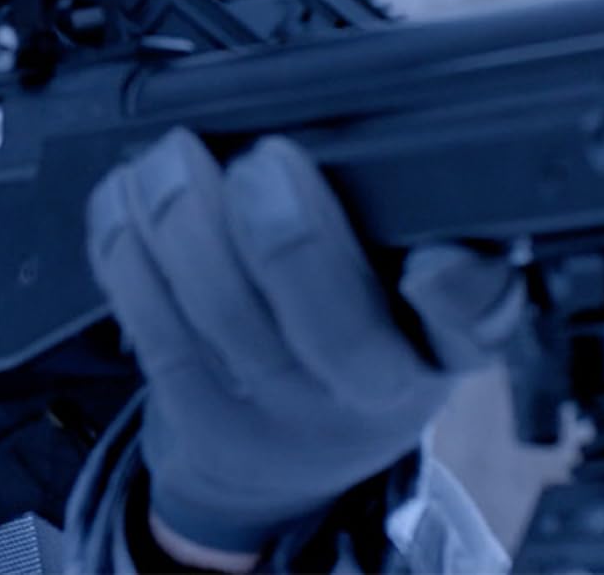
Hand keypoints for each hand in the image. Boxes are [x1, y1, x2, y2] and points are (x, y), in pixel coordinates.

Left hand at [85, 129, 519, 557]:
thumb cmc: (343, 346)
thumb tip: (363, 137)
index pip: (477, 321)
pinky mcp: (196, 410)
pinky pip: (152, 321)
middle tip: (262, 162)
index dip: (461, 292)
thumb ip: (403, 227)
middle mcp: (370, 393)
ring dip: (181, 216)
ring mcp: (276, 412)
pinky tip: (126, 199)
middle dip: (285, 229)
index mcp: (439, 344)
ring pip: (222, 310)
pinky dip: (126, 247)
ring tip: (169, 158)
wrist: (275, 465)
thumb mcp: (404, 305)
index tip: (431, 258)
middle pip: (334, 325)